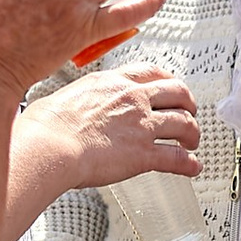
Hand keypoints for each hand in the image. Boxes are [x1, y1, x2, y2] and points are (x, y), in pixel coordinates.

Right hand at [33, 61, 199, 196]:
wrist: (49, 145)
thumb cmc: (47, 125)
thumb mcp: (66, 95)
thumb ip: (82, 98)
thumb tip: (76, 106)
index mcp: (113, 82)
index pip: (151, 72)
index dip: (168, 80)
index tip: (171, 87)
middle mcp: (133, 99)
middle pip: (178, 92)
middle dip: (189, 103)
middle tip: (189, 113)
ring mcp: (142, 126)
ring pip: (184, 124)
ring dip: (193, 134)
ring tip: (192, 143)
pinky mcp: (144, 154)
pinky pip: (177, 158)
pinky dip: (189, 164)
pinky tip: (192, 168)